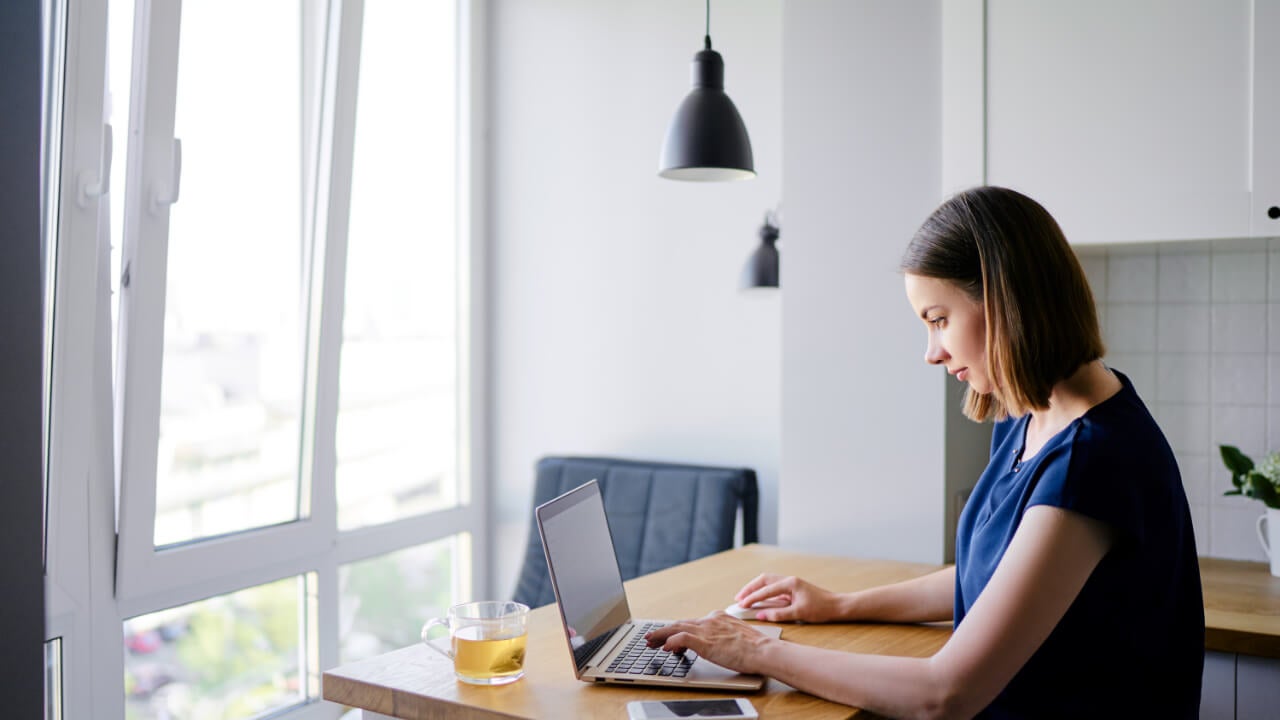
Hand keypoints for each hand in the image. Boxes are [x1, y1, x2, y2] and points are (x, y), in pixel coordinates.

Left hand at [644, 612, 774, 674]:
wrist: (763, 650)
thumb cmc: (755, 647)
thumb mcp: (736, 636)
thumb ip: (722, 636)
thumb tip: (713, 643)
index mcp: (717, 617)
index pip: (691, 622)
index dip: (676, 629)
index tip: (667, 636)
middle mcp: (709, 620)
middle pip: (680, 623)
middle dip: (663, 631)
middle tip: (651, 638)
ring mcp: (706, 630)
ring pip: (676, 628)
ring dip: (660, 636)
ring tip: (650, 642)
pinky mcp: (704, 641)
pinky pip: (681, 639)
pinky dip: (670, 642)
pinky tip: (665, 648)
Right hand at [735, 573, 841, 622]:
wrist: (837, 606)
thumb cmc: (821, 609)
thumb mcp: (799, 614)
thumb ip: (778, 614)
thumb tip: (761, 615)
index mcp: (790, 583)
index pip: (765, 590)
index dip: (752, 597)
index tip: (742, 604)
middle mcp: (789, 580)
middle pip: (763, 580)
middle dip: (749, 588)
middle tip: (738, 598)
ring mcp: (791, 583)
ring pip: (768, 581)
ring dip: (756, 588)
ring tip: (745, 597)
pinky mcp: (793, 588)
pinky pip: (773, 587)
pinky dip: (763, 591)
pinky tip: (759, 598)